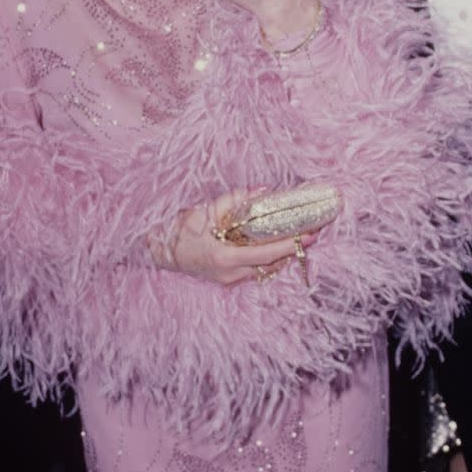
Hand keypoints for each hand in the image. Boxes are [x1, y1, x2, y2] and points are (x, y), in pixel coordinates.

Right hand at [153, 186, 319, 286]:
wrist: (156, 249)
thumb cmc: (178, 228)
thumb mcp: (205, 210)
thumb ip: (235, 201)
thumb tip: (264, 192)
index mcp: (224, 258)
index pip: (267, 254)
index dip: (291, 244)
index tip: (310, 234)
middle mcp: (229, 274)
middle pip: (272, 265)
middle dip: (294, 249)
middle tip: (314, 232)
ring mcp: (228, 279)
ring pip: (265, 270)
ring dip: (284, 254)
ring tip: (302, 236)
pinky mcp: (227, 279)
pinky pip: (256, 270)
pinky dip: (270, 258)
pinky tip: (279, 244)